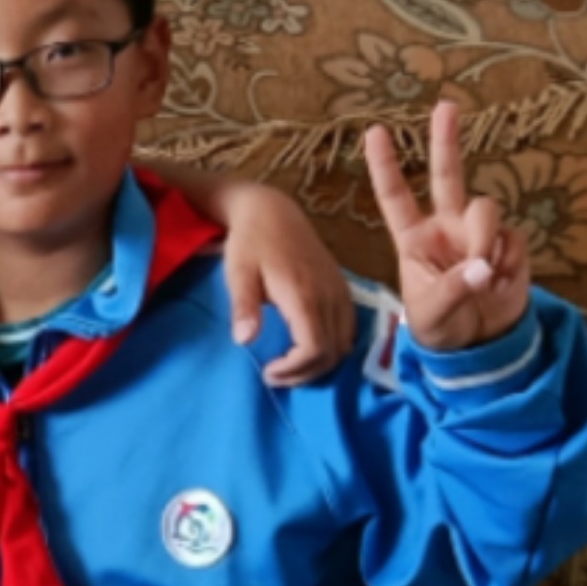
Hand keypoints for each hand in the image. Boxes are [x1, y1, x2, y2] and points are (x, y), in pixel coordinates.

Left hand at [217, 179, 355, 386]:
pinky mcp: (343, 288)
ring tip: (289, 365)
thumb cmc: (250, 242)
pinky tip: (307, 347)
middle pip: (331, 353)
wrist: (273, 210)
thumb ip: (243, 306)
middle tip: (274, 375)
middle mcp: (329, 296)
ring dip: (319, 363)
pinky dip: (332, 347)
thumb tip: (244, 340)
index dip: (294, 370)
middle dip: (304, 373)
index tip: (267, 371)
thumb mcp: (237, 273)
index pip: (314, 349)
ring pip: (344, 344)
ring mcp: (340, 292)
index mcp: (304, 295)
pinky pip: (348, 328)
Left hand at [365, 99, 529, 355]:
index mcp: (414, 239)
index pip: (395, 197)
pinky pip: (512, 240)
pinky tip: (499, 284)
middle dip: (446, 141)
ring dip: (483, 239)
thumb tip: (484, 266)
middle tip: (446, 105)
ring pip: (485, 208)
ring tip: (482, 277)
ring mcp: (478, 232)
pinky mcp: (508, 243)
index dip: (386, 166)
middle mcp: (446, 226)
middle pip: (446, 175)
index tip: (374, 132)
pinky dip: (508, 264)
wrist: (478, 345)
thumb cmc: (441, 326)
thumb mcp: (435, 312)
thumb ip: (456, 287)